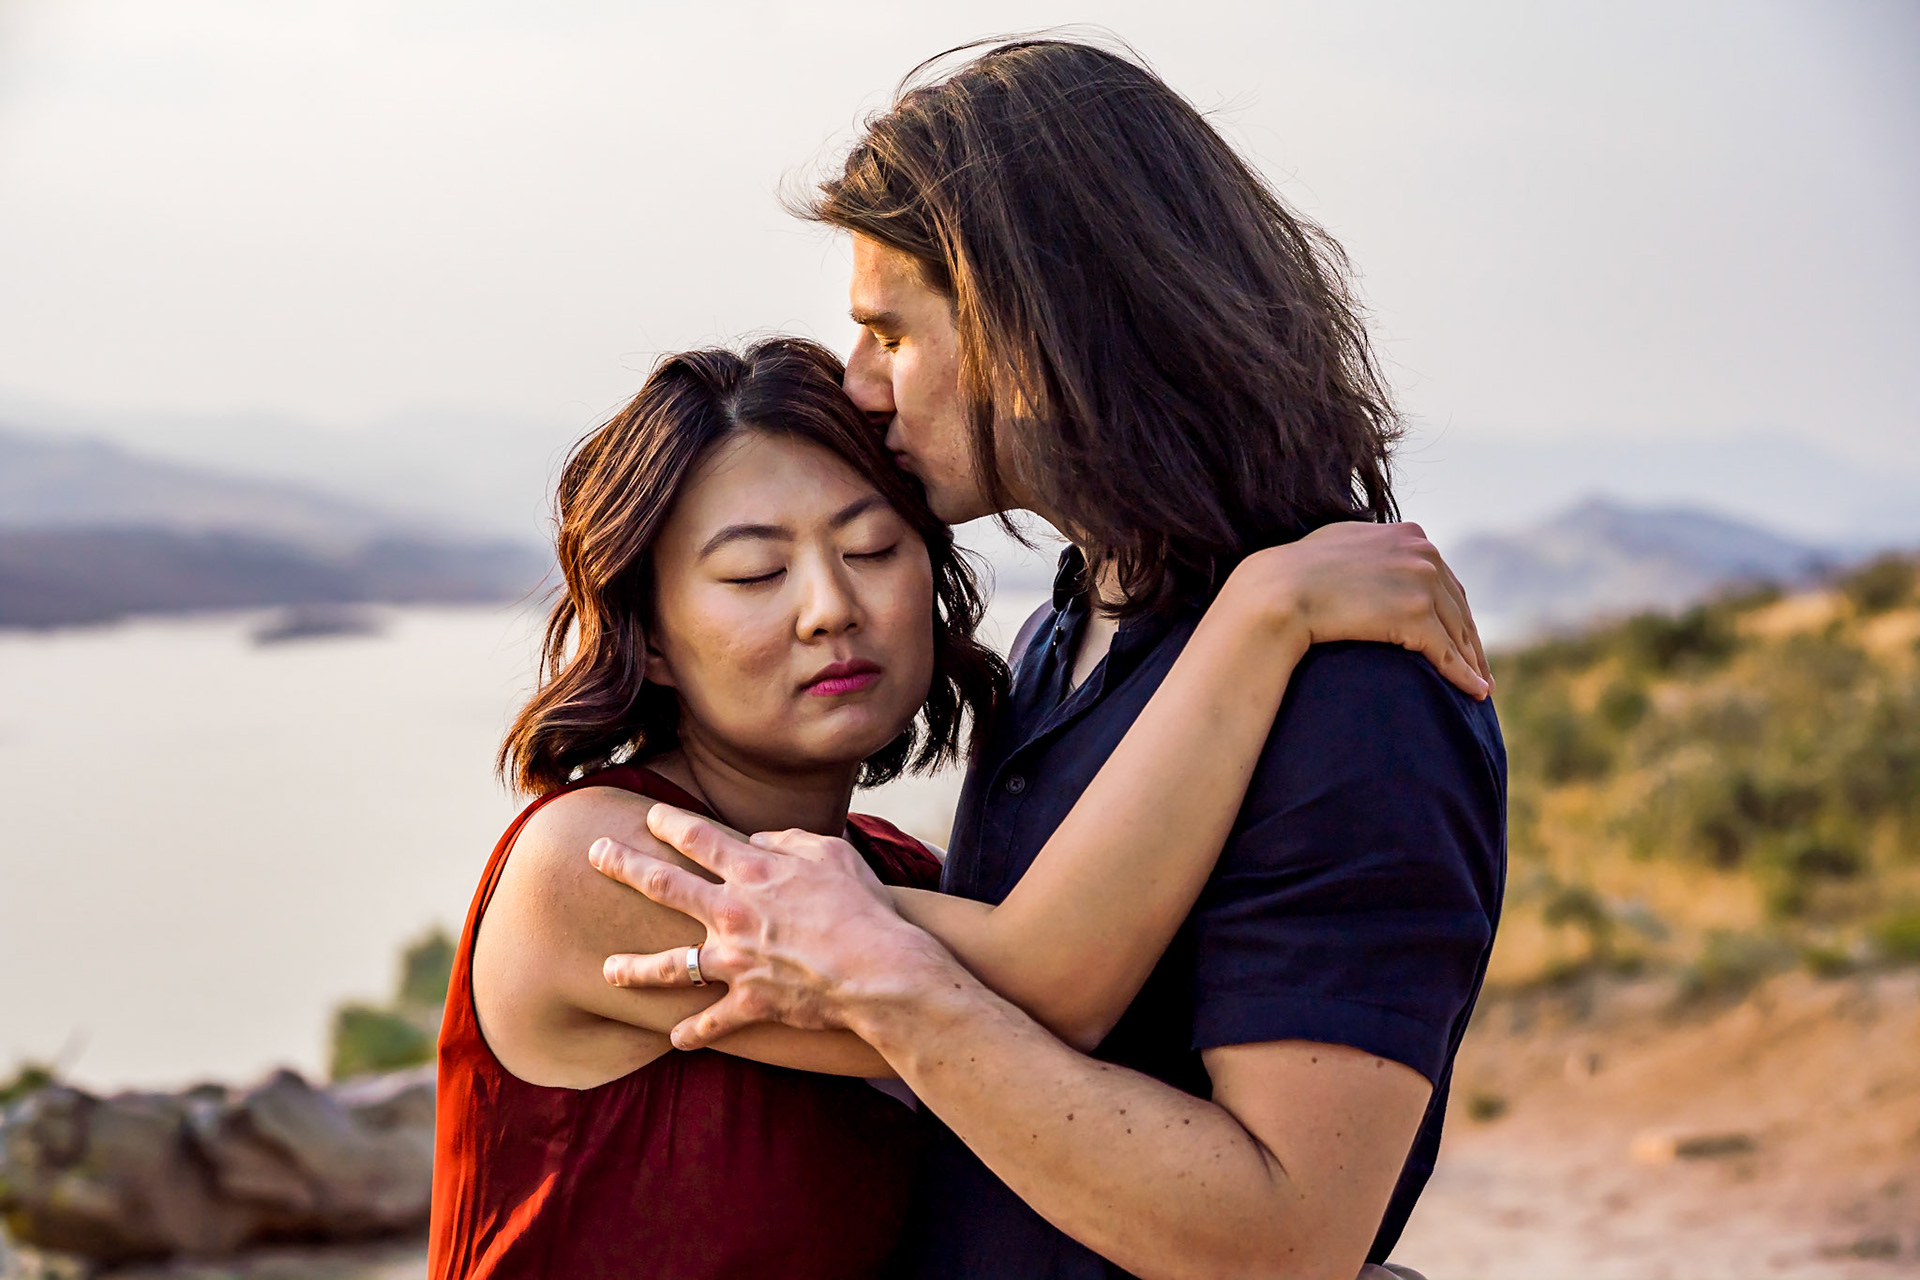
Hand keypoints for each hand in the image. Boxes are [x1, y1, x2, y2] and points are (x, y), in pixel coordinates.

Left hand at [589, 804, 950, 1048]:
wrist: (877, 969)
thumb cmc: (863, 905)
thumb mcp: (831, 853)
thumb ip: (788, 841)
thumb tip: (758, 841)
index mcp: (752, 870)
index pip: (697, 837)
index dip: (669, 823)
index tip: (650, 816)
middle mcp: (731, 911)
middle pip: (663, 884)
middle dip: (623, 865)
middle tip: (595, 853)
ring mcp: (734, 960)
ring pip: (669, 964)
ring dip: (634, 969)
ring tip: (608, 971)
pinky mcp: (748, 1002)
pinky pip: (712, 1021)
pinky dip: (694, 1032)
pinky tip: (676, 1039)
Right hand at [1227, 522, 1490, 697]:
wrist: (1280, 589)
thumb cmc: (1299, 570)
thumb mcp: (1344, 540)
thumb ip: (1371, 546)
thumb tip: (1376, 556)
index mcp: (1411, 535)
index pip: (1445, 580)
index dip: (1455, 613)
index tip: (1462, 635)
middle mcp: (1424, 554)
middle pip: (1458, 607)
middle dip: (1470, 641)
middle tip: (1479, 669)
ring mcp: (1422, 583)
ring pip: (1458, 632)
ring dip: (1472, 663)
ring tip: (1481, 687)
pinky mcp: (1416, 616)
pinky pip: (1447, 653)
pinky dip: (1464, 676)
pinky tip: (1476, 693)